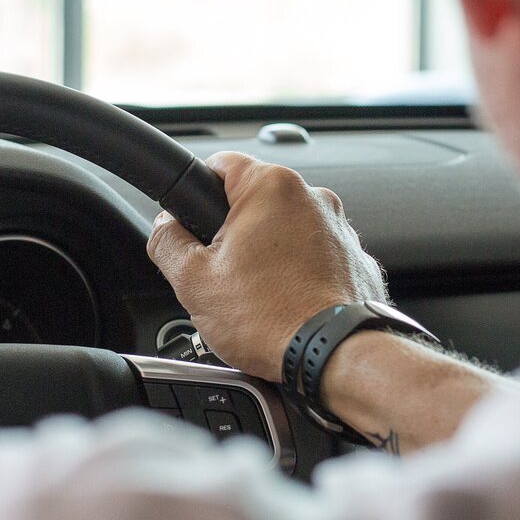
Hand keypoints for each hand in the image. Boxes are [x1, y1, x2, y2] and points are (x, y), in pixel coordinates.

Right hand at [147, 152, 385, 380]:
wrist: (335, 356)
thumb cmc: (273, 318)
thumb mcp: (193, 281)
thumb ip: (167, 242)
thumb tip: (164, 228)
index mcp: (271, 187)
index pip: (220, 163)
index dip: (195, 191)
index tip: (191, 220)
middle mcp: (313, 198)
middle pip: (254, 202)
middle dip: (233, 234)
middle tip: (221, 274)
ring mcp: (339, 229)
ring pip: (286, 231)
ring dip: (267, 256)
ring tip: (256, 297)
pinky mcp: (355, 259)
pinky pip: (315, 257)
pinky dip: (298, 275)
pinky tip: (285, 304)